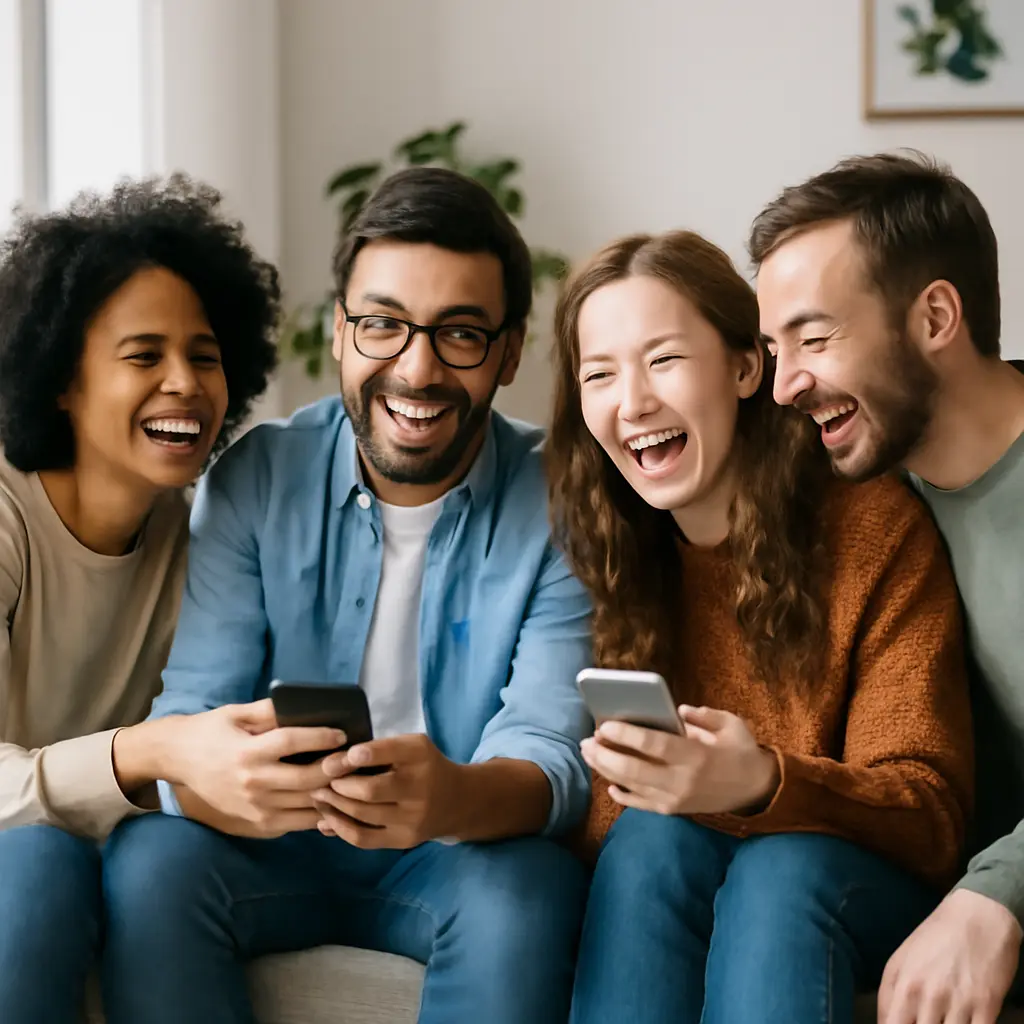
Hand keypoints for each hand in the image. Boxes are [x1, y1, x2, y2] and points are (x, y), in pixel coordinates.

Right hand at [171, 699, 346, 837]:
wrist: (178, 760)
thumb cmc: (211, 731)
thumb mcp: (237, 713)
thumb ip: (270, 710)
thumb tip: (306, 704)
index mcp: (248, 751)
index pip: (291, 743)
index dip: (320, 737)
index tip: (342, 734)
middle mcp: (253, 783)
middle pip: (306, 778)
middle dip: (336, 768)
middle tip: (357, 758)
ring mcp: (255, 807)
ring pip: (306, 804)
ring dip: (332, 793)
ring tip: (353, 779)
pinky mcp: (257, 824)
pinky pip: (297, 823)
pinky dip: (319, 814)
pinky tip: (335, 800)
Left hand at [312, 733, 463, 848]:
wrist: (456, 801)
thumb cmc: (424, 766)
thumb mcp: (410, 747)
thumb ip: (378, 750)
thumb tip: (331, 764)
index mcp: (420, 756)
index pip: (389, 753)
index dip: (360, 755)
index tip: (337, 758)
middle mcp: (420, 787)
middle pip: (370, 790)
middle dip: (338, 785)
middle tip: (319, 780)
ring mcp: (412, 818)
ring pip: (362, 815)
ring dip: (333, 806)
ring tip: (317, 796)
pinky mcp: (403, 840)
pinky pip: (364, 838)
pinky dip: (340, 828)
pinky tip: (327, 819)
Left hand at [580, 704, 779, 815]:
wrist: (756, 791)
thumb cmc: (741, 751)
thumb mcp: (731, 724)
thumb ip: (704, 715)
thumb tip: (677, 710)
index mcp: (696, 755)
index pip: (654, 745)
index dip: (626, 735)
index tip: (604, 724)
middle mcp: (682, 780)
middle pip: (634, 769)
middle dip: (605, 754)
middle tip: (587, 740)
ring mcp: (676, 799)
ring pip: (632, 787)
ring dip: (606, 770)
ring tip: (589, 754)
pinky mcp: (674, 810)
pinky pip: (641, 805)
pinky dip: (623, 795)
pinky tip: (609, 783)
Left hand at [878, 888, 1020, 1023]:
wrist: (978, 917)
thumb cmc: (936, 938)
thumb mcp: (901, 960)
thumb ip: (889, 994)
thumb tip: (885, 1023)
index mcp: (903, 984)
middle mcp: (929, 996)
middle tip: (926, 1020)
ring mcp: (959, 1002)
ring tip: (945, 1019)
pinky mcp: (987, 1006)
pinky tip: (965, 1022)